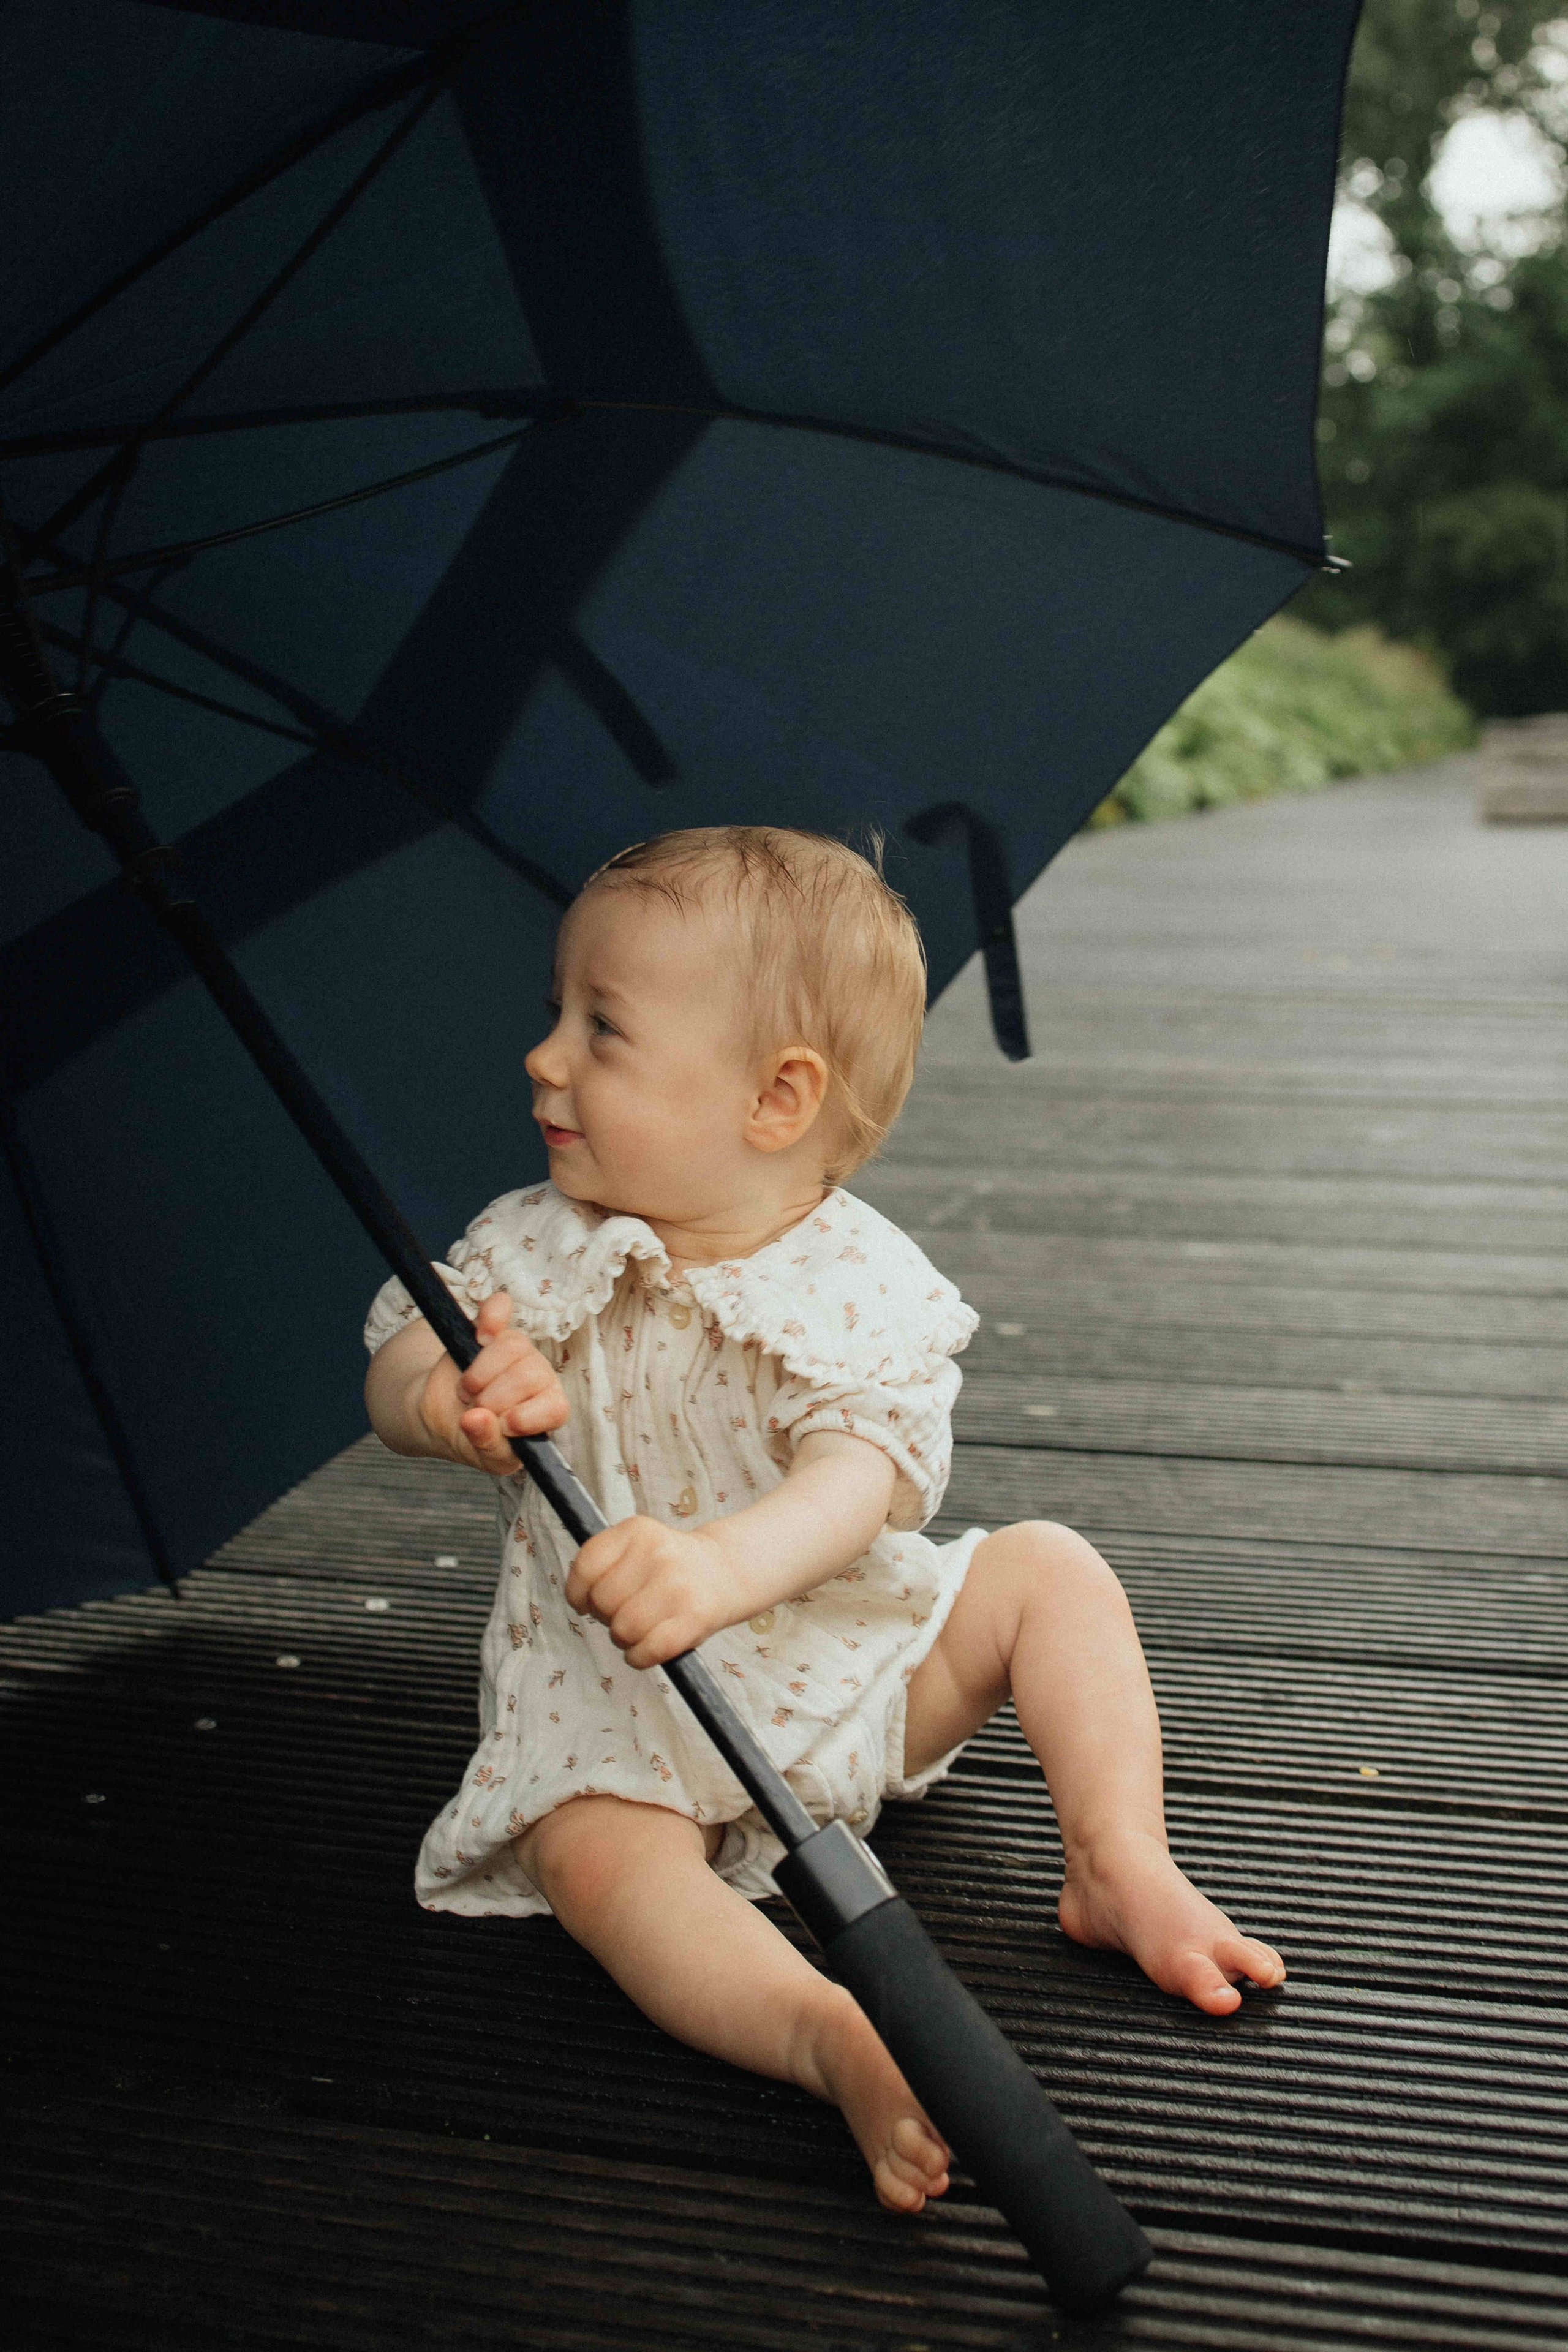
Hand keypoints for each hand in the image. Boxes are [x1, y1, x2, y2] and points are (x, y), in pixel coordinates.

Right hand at [419, 1290, 567, 1473]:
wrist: (443, 1415)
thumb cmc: (475, 1439)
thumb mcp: (483, 1457)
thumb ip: (486, 1444)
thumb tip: (477, 1419)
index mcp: (548, 1411)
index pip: (557, 1407)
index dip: (530, 1416)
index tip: (504, 1424)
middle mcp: (540, 1377)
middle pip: (530, 1375)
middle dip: (493, 1398)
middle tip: (475, 1410)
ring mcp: (518, 1350)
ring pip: (512, 1346)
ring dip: (479, 1373)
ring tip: (467, 1391)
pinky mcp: (492, 1329)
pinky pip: (499, 1307)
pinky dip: (491, 1317)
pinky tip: (481, 1336)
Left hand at [566, 1517, 739, 1667]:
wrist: (723, 1571)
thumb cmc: (668, 1565)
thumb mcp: (637, 1545)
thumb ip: (604, 1563)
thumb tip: (578, 1598)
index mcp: (637, 1530)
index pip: (585, 1567)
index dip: (577, 1593)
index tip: (586, 1602)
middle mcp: (658, 1552)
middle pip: (602, 1602)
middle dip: (605, 1616)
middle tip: (625, 1611)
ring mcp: (677, 1586)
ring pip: (622, 1630)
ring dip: (623, 1638)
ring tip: (639, 1628)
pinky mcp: (694, 1619)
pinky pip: (647, 1651)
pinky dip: (638, 1657)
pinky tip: (645, 1649)